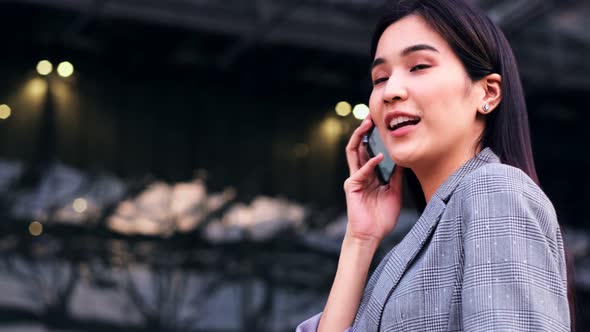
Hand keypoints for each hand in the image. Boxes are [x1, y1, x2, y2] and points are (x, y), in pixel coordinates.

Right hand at [343, 116, 403, 245]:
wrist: (371, 236)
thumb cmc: (381, 218)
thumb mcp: (394, 193)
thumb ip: (395, 177)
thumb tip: (402, 161)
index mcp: (369, 175)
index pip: (368, 150)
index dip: (373, 137)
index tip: (381, 124)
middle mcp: (359, 174)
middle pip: (358, 146)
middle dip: (363, 130)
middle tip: (371, 116)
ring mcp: (354, 179)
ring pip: (353, 152)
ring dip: (359, 137)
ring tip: (367, 125)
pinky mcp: (352, 187)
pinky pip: (360, 171)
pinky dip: (370, 163)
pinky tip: (379, 157)